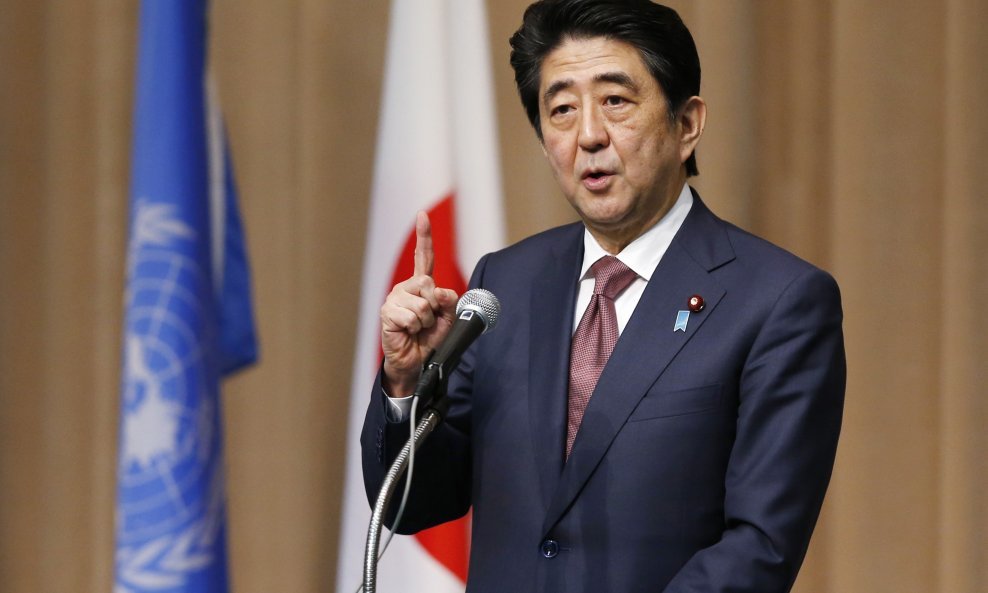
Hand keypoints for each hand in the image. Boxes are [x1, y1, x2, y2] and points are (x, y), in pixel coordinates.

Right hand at [380, 211, 458, 395]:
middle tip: (428, 322)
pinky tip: (408, 332)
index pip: (423, 257)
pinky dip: (415, 328)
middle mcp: (405, 288)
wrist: (416, 361)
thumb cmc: (429, 339)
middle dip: (435, 306)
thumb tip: (438, 291)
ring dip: (426, 322)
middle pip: (428, 283)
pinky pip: (412, 316)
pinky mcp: (387, 313)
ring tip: (418, 329)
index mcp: (420, 286)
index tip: (422, 215)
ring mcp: (394, 299)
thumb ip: (448, 301)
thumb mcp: (447, 318)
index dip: (423, 236)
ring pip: (422, 304)